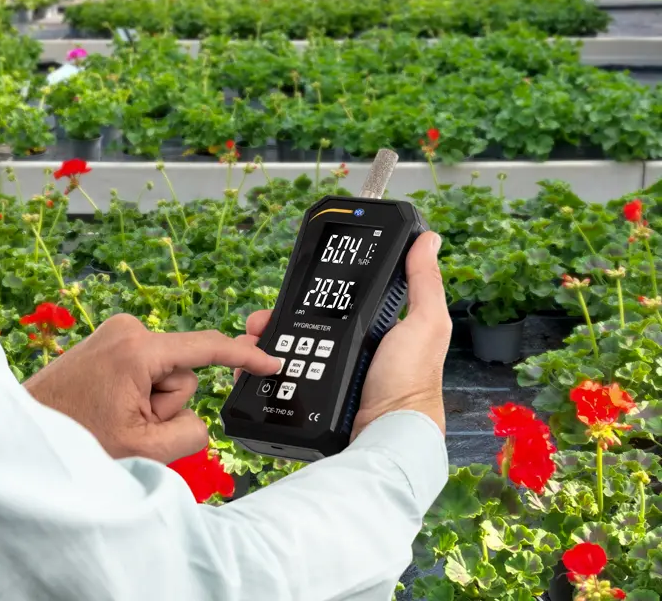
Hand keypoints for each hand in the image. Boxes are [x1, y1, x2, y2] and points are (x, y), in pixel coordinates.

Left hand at [23, 314, 280, 463]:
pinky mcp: (110, 339)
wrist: (22, 430)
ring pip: (164, 373)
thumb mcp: (142, 449)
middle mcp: (129, 329)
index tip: (271, 361)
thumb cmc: (72, 438)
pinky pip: (147, 367)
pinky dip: (138, 389)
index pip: (206, 348)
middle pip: (181, 372)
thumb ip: (190, 433)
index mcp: (138, 349)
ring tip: (112, 415)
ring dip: (148, 400)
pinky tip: (108, 404)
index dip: (244, 356)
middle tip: (129, 423)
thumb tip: (197, 419)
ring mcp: (117, 331)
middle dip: (164, 403)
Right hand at [238, 231, 450, 436]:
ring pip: (284, 350)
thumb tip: (427, 239)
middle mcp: (349, 350)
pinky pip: (279, 380)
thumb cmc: (411, 382)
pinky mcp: (311, 398)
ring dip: (262, 343)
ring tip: (250, 341)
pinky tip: (249, 368)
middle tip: (260, 318)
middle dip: (277, 317)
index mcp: (373, 329)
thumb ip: (424, 282)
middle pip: (303, 324)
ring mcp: (328, 374)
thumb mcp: (424, 324)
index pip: (335, 302)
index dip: (312, 292)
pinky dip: (260, 372)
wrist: (385, 436)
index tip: (294, 283)